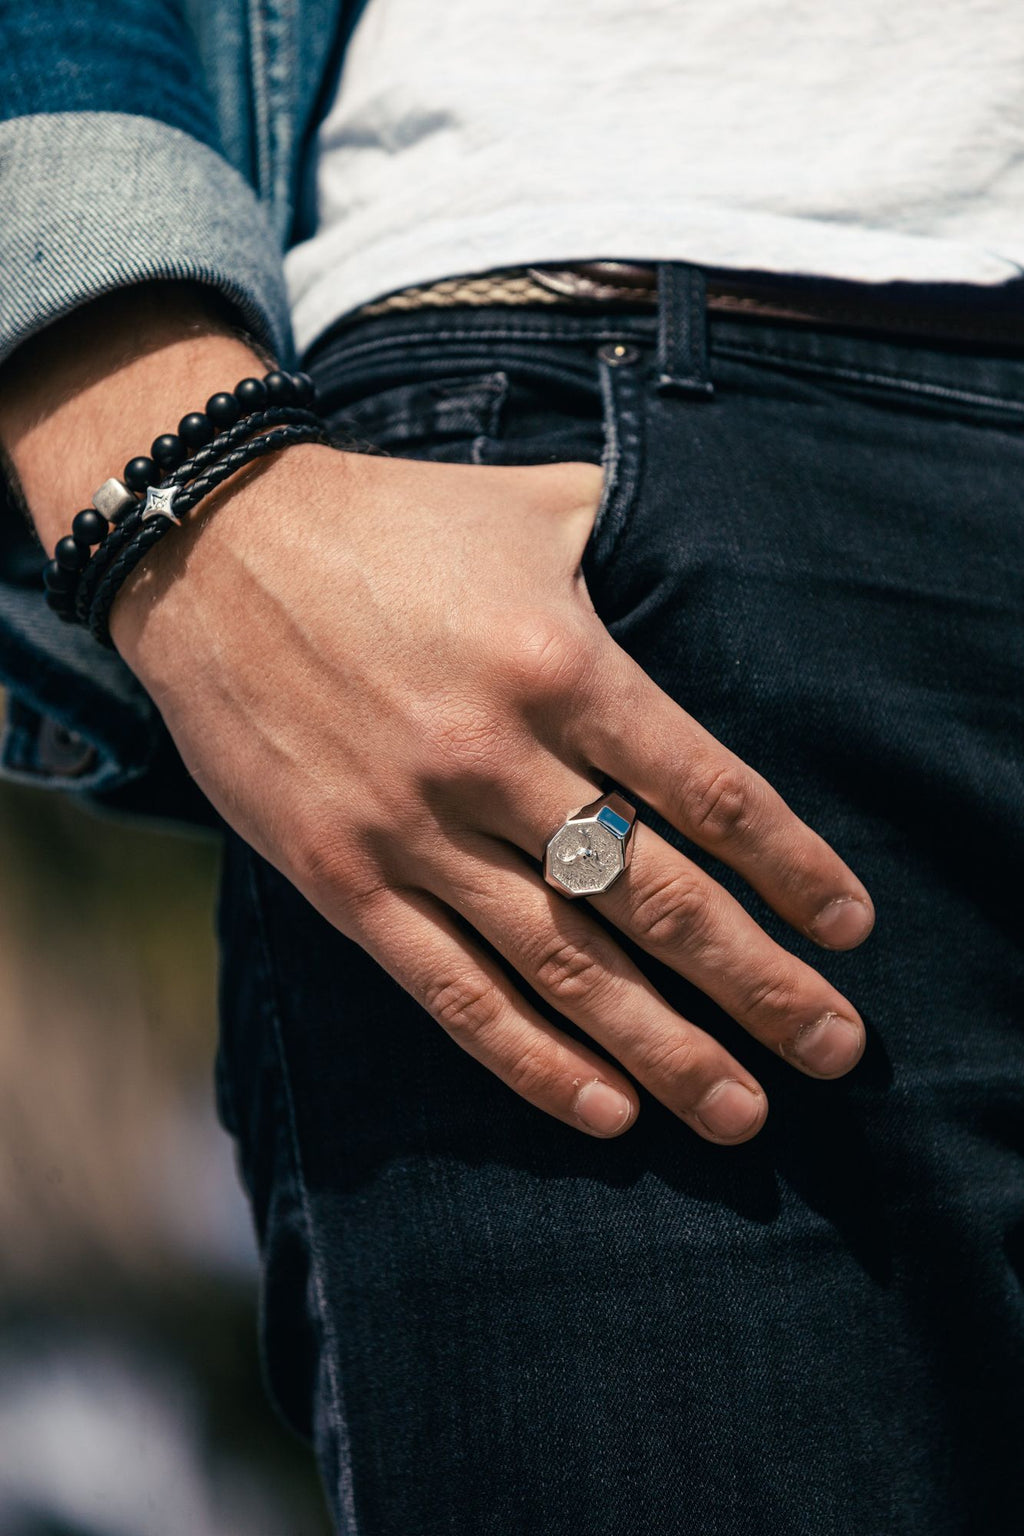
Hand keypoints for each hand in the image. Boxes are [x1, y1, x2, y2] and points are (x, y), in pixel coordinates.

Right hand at [114, 441, 873, 1144]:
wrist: (209, 544)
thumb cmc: (385, 522)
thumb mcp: (528, 506)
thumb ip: (630, 543)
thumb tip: (711, 558)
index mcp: (560, 663)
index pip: (710, 791)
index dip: (792, 868)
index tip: (850, 928)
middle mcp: (496, 757)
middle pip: (655, 896)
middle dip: (758, 982)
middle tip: (834, 1049)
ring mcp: (413, 828)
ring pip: (564, 963)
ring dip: (664, 1047)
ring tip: (742, 1113)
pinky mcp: (341, 878)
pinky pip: (449, 989)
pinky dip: (530, 1059)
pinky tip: (602, 1110)